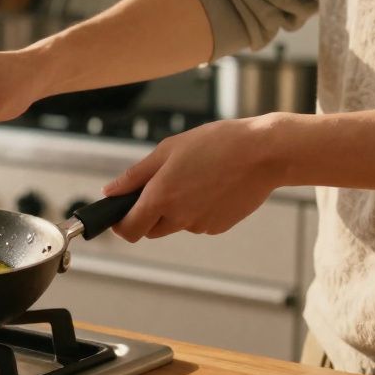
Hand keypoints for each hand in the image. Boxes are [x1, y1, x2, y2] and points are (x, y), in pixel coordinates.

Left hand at [102, 115, 288, 240]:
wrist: (263, 153)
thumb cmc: (217, 145)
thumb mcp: (168, 150)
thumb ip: (135, 175)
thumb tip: (110, 191)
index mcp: (161, 197)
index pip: (129, 230)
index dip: (120, 224)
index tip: (120, 214)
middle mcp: (179, 217)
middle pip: (150, 230)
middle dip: (147, 214)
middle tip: (161, 185)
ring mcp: (201, 225)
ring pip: (175, 225)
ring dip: (174, 210)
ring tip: (193, 178)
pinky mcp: (219, 227)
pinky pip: (197, 223)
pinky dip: (197, 210)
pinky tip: (211, 186)